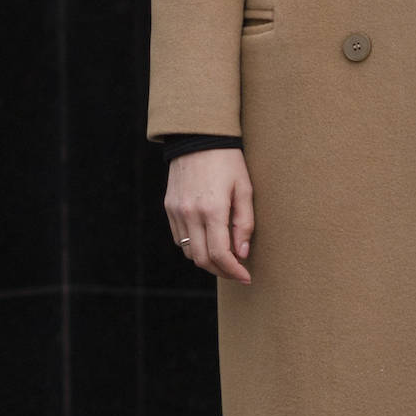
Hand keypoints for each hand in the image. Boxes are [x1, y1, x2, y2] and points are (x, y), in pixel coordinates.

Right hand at [166, 150, 254, 284]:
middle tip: (236, 272)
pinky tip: (208, 240)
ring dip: (206, 260)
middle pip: (202, 259)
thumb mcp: (244, 188)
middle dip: (221, 271)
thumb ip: (244, 223)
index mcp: (212, 209)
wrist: (198, 138)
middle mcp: (190, 213)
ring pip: (188, 251)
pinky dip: (194, 245)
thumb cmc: (228, 161)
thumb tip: (241, 253)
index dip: (234, 271)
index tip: (246, 277)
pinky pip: (179, 237)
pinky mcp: (169, 207)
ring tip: (224, 257)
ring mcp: (176, 211)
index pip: (220, 254)